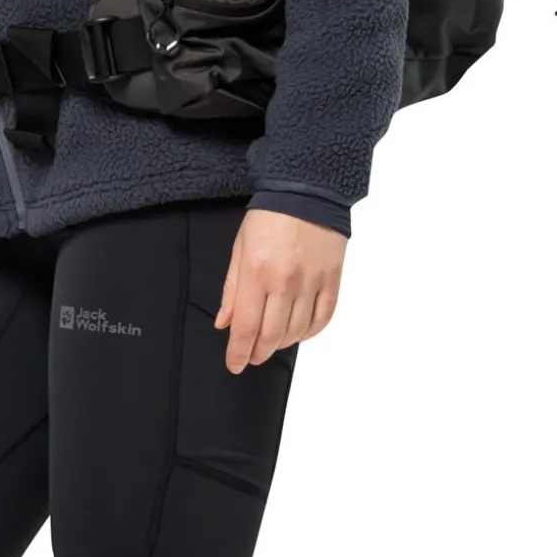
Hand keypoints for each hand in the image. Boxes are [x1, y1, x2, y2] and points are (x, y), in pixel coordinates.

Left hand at [215, 209, 344, 371]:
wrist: (307, 191)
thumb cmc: (269, 217)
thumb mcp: (240, 249)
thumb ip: (232, 290)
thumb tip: (225, 324)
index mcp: (257, 273)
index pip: (246, 327)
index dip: (239, 352)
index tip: (235, 364)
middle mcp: (285, 282)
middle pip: (271, 336)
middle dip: (258, 353)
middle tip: (251, 357)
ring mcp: (311, 282)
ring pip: (297, 332)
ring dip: (281, 344)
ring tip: (271, 342)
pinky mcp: (332, 279)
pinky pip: (322, 318)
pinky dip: (309, 332)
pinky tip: (298, 331)